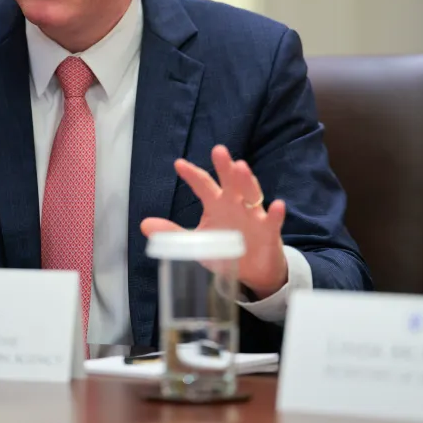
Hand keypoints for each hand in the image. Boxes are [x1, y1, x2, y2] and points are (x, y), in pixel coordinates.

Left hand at [140, 145, 288, 297]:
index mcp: (216, 204)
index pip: (203, 185)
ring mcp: (254, 215)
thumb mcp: (196, 242)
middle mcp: (235, 204)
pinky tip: (277, 205)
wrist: (252, 271)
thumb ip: (173, 232)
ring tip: (241, 167)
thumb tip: (144, 224)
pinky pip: (273, 220)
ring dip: (247, 181)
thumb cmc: (225, 249)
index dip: (192, 175)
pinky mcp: (269, 231)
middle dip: (224, 166)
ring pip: (251, 194)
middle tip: (218, 150)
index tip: (179, 164)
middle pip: (230, 181)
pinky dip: (276, 213)